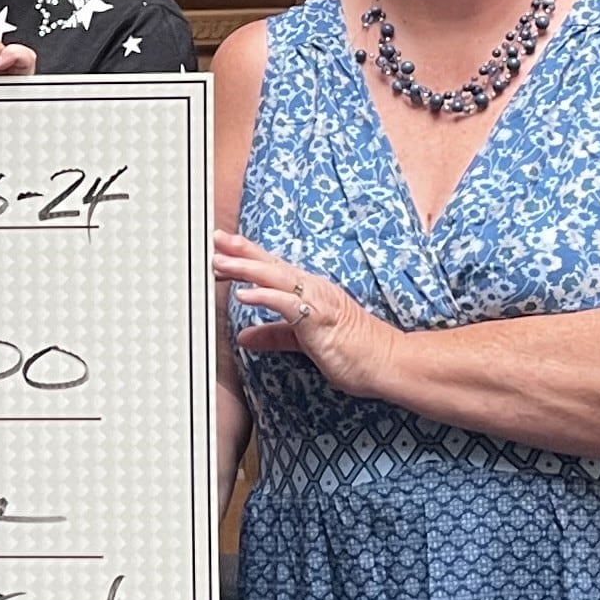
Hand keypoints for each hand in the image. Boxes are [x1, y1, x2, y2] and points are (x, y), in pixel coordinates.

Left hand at [215, 231, 389, 396]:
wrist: (385, 360)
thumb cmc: (351, 349)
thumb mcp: (302, 341)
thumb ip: (274, 336)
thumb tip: (245, 337)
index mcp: (308, 290)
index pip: (271, 268)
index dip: (245, 257)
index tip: (220, 248)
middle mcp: (312, 288)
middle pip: (270, 264)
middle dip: (240, 251)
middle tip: (214, 239)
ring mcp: (318, 301)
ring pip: (277, 277)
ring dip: (247, 268)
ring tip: (220, 262)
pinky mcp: (321, 319)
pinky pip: (290, 304)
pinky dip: (266, 297)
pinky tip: (245, 294)